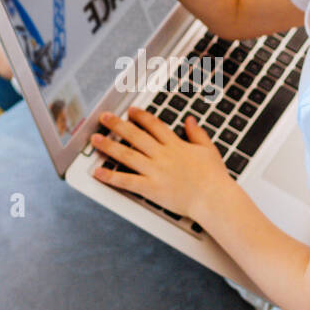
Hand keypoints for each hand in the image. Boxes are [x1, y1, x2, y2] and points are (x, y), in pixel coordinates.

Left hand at [91, 106, 229, 218]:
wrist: (213, 198)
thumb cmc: (214, 177)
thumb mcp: (209, 149)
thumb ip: (197, 133)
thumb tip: (190, 120)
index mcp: (175, 145)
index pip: (154, 125)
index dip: (140, 116)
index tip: (131, 111)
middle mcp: (162, 155)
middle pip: (135, 136)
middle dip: (117, 125)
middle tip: (104, 118)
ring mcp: (155, 171)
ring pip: (127, 155)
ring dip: (109, 146)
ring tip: (95, 140)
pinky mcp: (151, 188)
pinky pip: (127, 181)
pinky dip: (111, 177)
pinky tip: (98, 172)